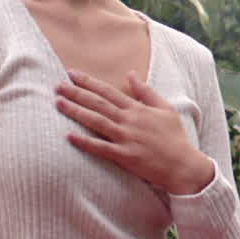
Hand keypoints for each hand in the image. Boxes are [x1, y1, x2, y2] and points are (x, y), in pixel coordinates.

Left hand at [55, 69, 214, 193]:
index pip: (108, 91)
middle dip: (76, 93)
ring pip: (96, 121)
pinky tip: (68, 136)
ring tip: (58, 103)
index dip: (89, 82)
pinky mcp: (125, 156)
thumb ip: (146, 91)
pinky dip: (84, 142)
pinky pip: (100, 148)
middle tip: (56, 85)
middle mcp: (129, 121)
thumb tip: (131, 73)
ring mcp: (126, 138)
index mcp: (137, 109)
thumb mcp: (165, 108)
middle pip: (98, 103)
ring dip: (76, 111)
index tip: (72, 73)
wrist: (183, 164)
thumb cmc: (175, 136)